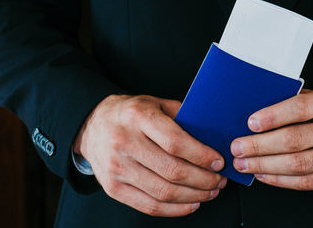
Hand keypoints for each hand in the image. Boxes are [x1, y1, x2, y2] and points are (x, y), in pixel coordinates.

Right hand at [73, 94, 226, 216]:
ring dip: (193, 196)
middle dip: (203, 180)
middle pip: (172, 171)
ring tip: (209, 192)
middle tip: (219, 180)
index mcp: (138, 117)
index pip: (175, 142)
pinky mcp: (113, 188)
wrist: (93, 125)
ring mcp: (116, 168)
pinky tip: (190, 203)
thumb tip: (214, 138)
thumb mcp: (156, 103)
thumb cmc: (131, 113)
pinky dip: (174, 209)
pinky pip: (149, 206)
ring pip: (163, 192)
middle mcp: (124, 142)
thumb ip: (182, 117)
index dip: (201, 156)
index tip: (219, 161)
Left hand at [228, 87, 312, 190]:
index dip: (273, 116)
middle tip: (237, 147)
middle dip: (260, 146)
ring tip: (245, 163)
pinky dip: (281, 180)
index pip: (302, 108)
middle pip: (296, 140)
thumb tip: (259, 113)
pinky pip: (308, 182)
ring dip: (265, 165)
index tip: (250, 122)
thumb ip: (300, 101)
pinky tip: (264, 174)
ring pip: (299, 164)